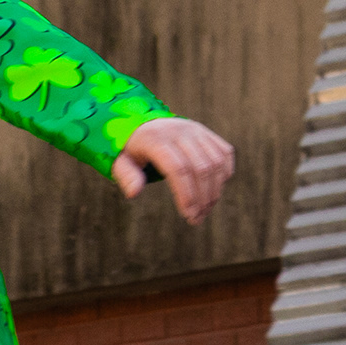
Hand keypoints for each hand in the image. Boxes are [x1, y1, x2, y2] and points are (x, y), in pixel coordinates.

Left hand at [113, 116, 234, 223]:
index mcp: (155, 139)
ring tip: (205, 211)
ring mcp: (195, 130)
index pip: (178, 169)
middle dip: (202, 198)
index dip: (186, 194)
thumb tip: (134, 193)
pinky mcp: (206, 132)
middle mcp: (179, 131)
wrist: (144, 125)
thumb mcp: (120, 162)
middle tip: (196, 219)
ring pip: (216, 162)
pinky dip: (224, 174)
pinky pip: (225, 153)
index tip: (188, 216)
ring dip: (215, 191)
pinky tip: (214, 191)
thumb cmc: (132, 151)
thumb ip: (126, 177)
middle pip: (200, 168)